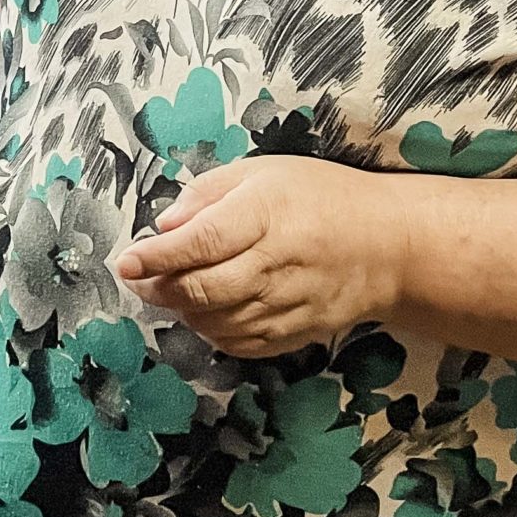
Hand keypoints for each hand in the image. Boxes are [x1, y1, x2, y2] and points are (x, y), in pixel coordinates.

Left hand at [113, 157, 411, 357]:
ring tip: (169, 291)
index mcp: (267, 213)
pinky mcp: (300, 332)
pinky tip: (205, 314)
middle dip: (159, 288)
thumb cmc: (320, 196)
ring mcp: (291, 303)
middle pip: (204, 289)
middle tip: (137, 280)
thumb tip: (164, 225)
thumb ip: (207, 194)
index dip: (157, 256)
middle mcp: (278, 262)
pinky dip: (214, 333)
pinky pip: (244, 344)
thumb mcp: (261, 172)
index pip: (201, 241)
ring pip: (218, 322)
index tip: (125, 260)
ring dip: (183, 312)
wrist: (391, 244)